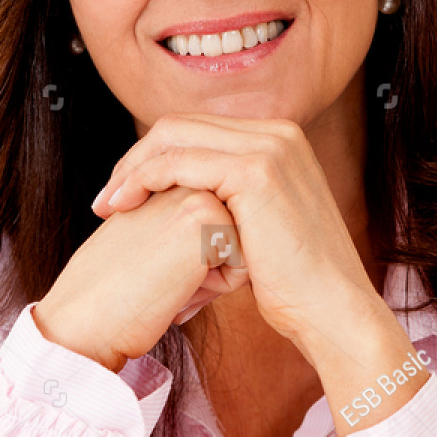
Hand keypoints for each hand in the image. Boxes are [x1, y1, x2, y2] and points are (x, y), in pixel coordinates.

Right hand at [33, 186, 247, 371]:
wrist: (84, 318)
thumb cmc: (116, 294)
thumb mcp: (154, 249)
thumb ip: (187, 232)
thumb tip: (236, 243)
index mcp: (168, 183)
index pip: (220, 233)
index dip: (195, 266)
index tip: (151, 273)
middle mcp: (181, 179)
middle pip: (236, 237)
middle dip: (208, 269)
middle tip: (158, 279)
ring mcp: (193, 191)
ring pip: (244, 247)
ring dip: (212, 278)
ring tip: (165, 282)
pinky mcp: (205, 215)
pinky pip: (244, 263)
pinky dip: (216, 288)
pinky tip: (176, 288)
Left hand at [89, 114, 380, 361]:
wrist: (331, 311)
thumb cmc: (294, 285)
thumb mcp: (257, 229)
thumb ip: (228, 202)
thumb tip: (185, 202)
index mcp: (279, 140)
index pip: (196, 130)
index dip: (152, 157)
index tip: (123, 194)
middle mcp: (278, 133)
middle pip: (180, 125)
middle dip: (134, 159)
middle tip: (105, 199)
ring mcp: (270, 147)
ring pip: (173, 138)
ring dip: (131, 170)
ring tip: (106, 206)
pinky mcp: (257, 170)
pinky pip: (178, 162)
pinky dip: (143, 180)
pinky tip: (123, 208)